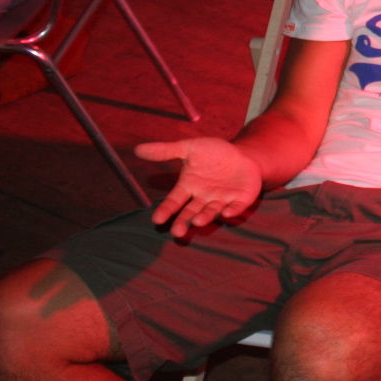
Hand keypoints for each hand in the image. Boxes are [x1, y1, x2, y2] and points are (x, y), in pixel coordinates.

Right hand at [134, 137, 262, 237]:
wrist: (243, 154)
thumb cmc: (214, 153)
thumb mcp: (190, 148)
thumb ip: (166, 151)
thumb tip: (137, 149)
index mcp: (189, 187)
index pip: (174, 201)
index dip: (166, 210)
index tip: (156, 219)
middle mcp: (203, 197)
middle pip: (190, 212)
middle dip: (183, 222)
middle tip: (177, 232)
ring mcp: (222, 200)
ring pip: (211, 212)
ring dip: (204, 217)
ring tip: (197, 221)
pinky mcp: (240, 199)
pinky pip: (236, 207)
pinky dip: (232, 211)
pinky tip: (227, 213)